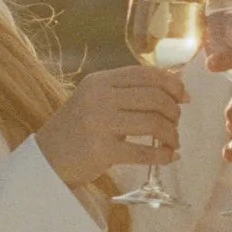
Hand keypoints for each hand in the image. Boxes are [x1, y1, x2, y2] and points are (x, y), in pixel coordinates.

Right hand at [34, 66, 188, 186]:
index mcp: (100, 81)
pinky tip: (169, 157)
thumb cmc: (77, 128)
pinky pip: (144, 151)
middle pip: (154, 96)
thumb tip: (174, 87)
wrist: (47, 158)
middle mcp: (99, 97)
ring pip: (153, 123)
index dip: (172, 83)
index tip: (184, 97)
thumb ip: (127, 91)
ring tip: (173, 142)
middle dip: (174, 110)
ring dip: (171, 134)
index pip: (146, 73)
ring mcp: (100, 123)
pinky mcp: (102, 150)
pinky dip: (163, 155)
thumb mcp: (96, 98)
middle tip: (176, 122)